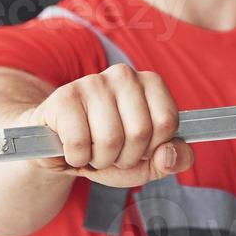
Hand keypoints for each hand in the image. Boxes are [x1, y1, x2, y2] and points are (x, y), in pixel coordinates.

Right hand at [21, 64, 194, 187]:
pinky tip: (73, 148)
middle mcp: (124, 75)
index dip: (153, 148)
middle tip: (111, 152)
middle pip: (140, 132)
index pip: (167, 122)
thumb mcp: (149, 160)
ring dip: (100, 159)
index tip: (140, 147)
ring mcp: (92, 82)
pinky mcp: (64, 97)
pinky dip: (76, 158)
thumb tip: (169, 155)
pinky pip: (79, 143)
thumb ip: (175, 159)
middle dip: (126, 157)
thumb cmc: (109, 150)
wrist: (61, 149)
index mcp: (151, 83)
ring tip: (92, 150)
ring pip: (110, 139)